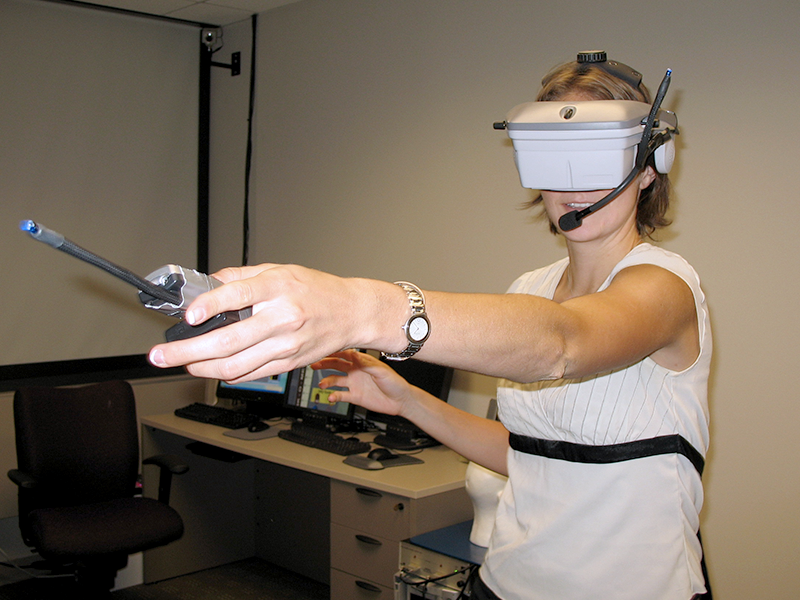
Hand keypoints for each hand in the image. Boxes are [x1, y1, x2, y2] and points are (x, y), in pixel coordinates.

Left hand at [147, 264, 384, 381]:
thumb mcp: (280, 270)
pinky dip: (225, 374)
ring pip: (235, 364)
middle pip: (228, 340)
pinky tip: (210, 369)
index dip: (210, 305)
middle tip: (162, 354)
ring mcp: (285, 344)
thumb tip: (206, 285)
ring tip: (181, 364)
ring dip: (201, 368)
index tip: (188, 315)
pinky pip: (250, 374)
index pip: (238, 296)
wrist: (352, 312)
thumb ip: (241, 276)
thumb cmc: (317, 289)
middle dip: (188, 351)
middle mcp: (282, 317)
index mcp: (278, 287)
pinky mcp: (287, 363)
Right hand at [312, 350, 414, 417]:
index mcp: (362, 362)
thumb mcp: (382, 372)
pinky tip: (331, 397)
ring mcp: (354, 384)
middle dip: (324, 363)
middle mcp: (356, 371)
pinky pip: (341, 395)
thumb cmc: (395, 383)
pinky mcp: (355, 396)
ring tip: (322, 385)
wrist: (401, 401)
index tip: (324, 349)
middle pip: (336, 365)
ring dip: (327, 381)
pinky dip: (334, 396)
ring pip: (335, 380)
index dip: (334, 351)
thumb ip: (367, 364)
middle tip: (314, 364)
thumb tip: (354, 355)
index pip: (345, 353)